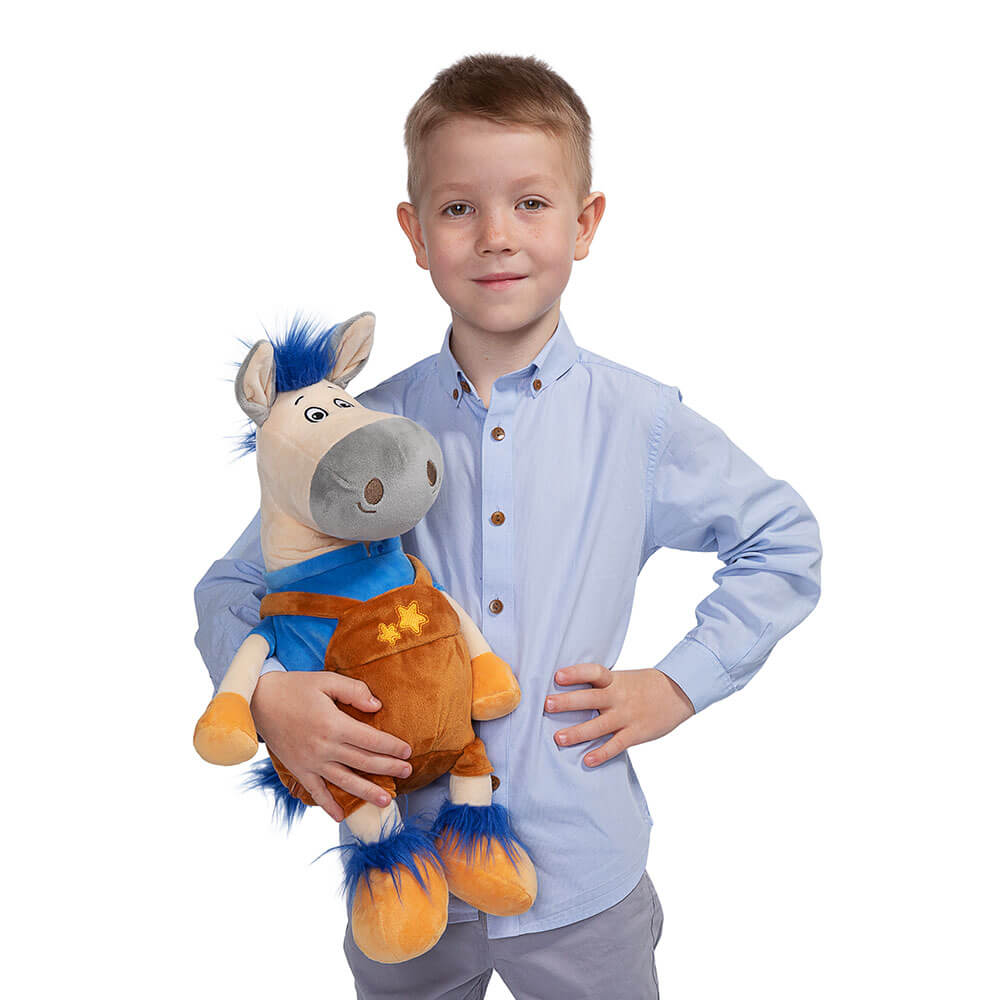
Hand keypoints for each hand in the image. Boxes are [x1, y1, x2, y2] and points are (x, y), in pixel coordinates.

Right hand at [250, 671, 411, 820]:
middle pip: (363, 761)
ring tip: (386, 801)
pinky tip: (341, 817)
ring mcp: (311, 761)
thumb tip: (377, 706)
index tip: (407, 751)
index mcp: (334, 724)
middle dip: (388, 768)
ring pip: (344, 781)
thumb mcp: (326, 680)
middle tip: (408, 772)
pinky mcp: (299, 769)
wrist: (259, 701)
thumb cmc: (296, 687)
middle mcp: (324, 747)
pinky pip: (315, 791)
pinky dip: (328, 805)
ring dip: (367, 792)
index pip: (370, 740)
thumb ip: (354, 691)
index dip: (391, 747)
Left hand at [545, 664, 694, 767]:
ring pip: (599, 725)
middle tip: (547, 705)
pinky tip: (587, 760)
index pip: (593, 672)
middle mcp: (619, 697)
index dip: (576, 673)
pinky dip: (602, 753)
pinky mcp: (636, 733)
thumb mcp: (622, 678)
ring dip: (578, 732)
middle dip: (568, 702)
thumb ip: (600, 685)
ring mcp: (627, 716)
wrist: (678, 691)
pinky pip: (616, 745)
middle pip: (590, 698)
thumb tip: (568, 690)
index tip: (558, 675)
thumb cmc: (644, 685)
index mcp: (614, 680)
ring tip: (559, 738)